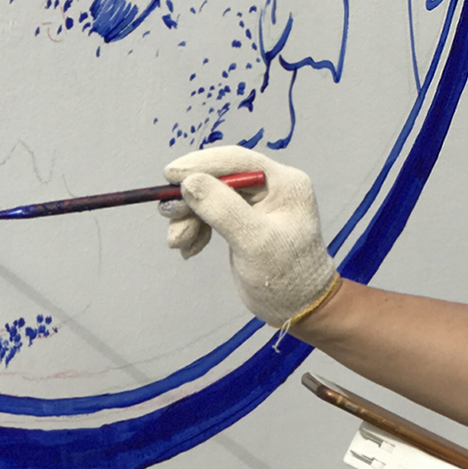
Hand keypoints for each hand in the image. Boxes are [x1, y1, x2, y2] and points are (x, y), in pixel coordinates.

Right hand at [161, 145, 338, 327]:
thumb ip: (223, 209)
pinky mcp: (244, 222)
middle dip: (192, 198)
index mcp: (284, 183)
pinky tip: (190, 249)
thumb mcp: (254, 241)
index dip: (201, 164)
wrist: (299, 307)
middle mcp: (272, 187)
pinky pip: (212, 214)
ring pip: (211, 197)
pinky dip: (196, 229)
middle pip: (220, 179)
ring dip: (189, 217)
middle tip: (169, 216)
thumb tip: (190, 182)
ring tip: (178, 242)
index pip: (237, 161)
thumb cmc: (286, 275)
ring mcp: (258, 205)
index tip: (169, 174)